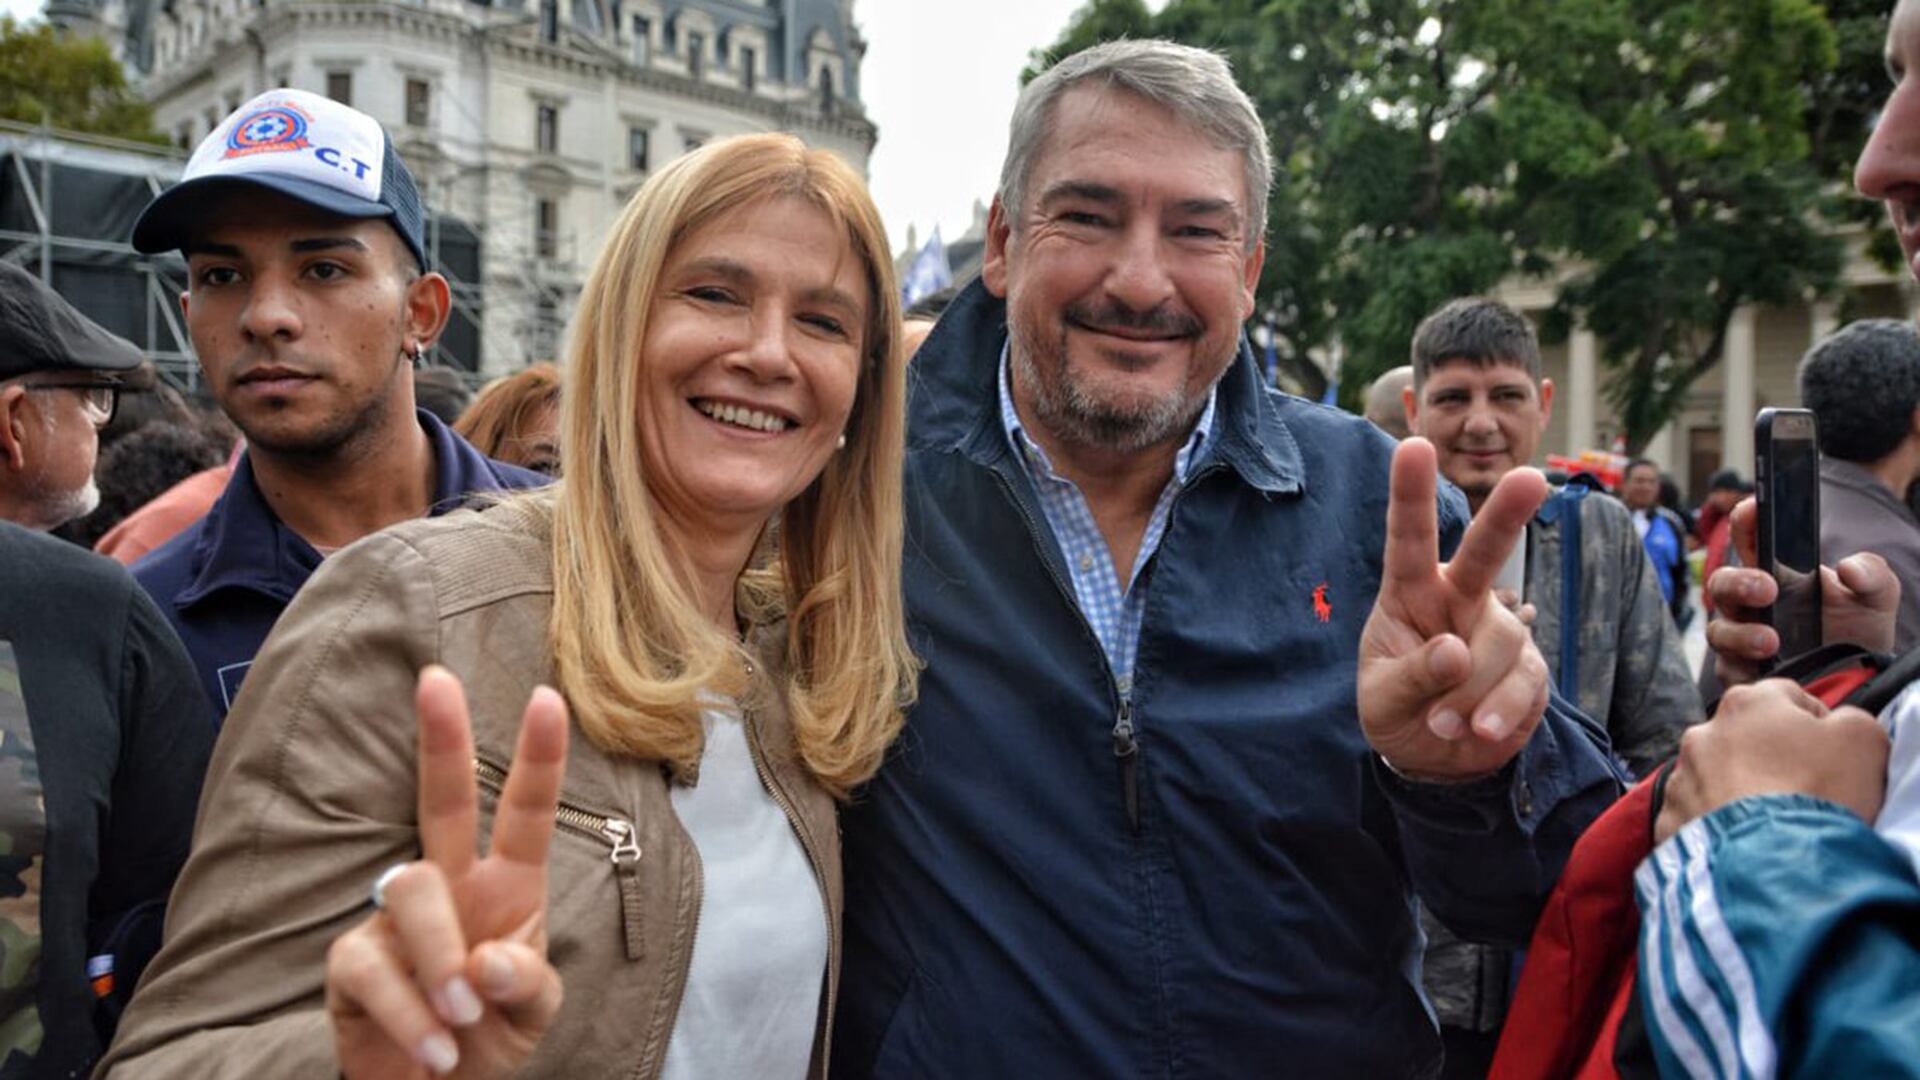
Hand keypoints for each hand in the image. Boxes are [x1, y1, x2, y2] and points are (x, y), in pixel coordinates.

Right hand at [325, 667, 569, 1077]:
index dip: (539, 758)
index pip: (526, 813)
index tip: (549, 697)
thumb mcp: (533, 1017)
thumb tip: (496, 961)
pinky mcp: (351, 964)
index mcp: (508, 888)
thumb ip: (529, 987)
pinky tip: (434, 1050)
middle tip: (437, 678)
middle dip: (442, 738)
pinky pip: (371, 965)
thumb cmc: (488, 1036)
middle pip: (442, 800)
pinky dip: (410, 1013)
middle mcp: (451, 888)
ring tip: (463, 1017)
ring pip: (411, 888)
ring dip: (442, 956)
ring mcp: (394, 920)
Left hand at [1358, 438, 1551, 780]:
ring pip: (1500, 643)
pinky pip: (1525, 681)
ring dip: (1468, 693)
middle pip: (1485, 553)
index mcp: (1410, 591)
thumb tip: (1455, 651)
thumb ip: (1413, 675)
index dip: (1411, 493)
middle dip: (1506, 516)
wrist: (1435, 759)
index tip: (1414, 446)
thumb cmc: (1397, 710)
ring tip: (1441, 723)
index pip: (1408, 538)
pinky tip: (1480, 731)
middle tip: (1530, 480)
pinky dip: (1499, 711)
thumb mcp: (1384, 698)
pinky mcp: (1530, 667)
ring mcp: (1499, 629)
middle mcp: (1459, 598)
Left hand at [1655, 677, 1889, 842]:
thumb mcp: (1864, 738)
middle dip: (1772, 759)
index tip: (1831, 753)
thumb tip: (1839, 725)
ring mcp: (1681, 777)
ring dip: (1742, 791)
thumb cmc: (1819, 794)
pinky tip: (1747, 841)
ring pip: (1718, 777)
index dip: (1816, 725)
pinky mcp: (1669, 819)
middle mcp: (1703, 733)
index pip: (1787, 699)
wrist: (1775, 863)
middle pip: (1747, 738)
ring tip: (1774, 821)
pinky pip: (1699, 816)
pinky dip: (1720, 825)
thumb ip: (1850, 719)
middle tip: (1804, 790)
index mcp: (1747, 703)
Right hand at [1706, 497, 1899, 686]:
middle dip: (1738, 582)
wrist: (1862, 681)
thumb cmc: (1859, 631)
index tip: (1754, 510)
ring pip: (1718, 629)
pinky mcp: (1742, 672)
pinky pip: (1728, 670)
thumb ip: (1873, 573)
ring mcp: (1742, 637)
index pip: (1750, 537)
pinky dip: (1743, 669)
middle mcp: (1750, 603)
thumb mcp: (1877, 596)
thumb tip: (1847, 568)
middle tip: (1767, 589)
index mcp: (1776, 572)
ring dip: (1741, 633)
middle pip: (1721, 583)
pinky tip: (1766, 670)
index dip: (1746, 519)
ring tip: (1771, 642)